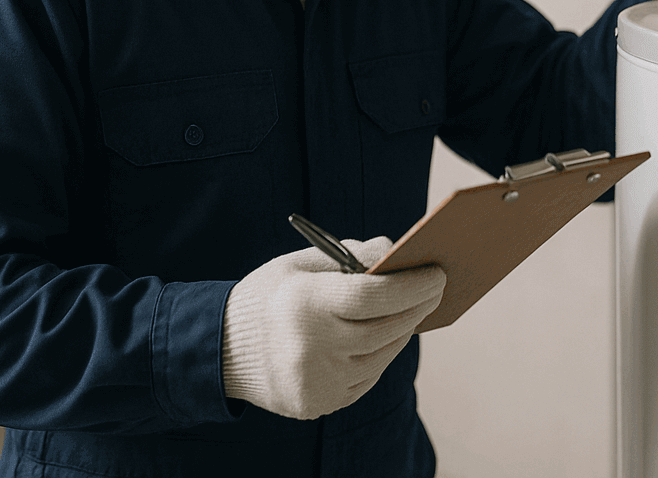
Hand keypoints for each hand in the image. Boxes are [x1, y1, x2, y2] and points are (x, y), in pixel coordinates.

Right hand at [220, 237, 444, 420]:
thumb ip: (351, 255)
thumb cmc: (269, 296)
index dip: (413, 285)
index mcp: (305, 304)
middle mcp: (311, 347)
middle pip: (386, 327)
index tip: (437, 273)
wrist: (220, 350)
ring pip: (383, 354)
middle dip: (419, 305)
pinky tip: (387, 335)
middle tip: (436, 288)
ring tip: (414, 309)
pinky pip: (367, 376)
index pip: (374, 295)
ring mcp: (316, 381)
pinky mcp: (319, 403)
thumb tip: (398, 254)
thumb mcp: (302, 263)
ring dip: (404, 330)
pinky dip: (382, 354)